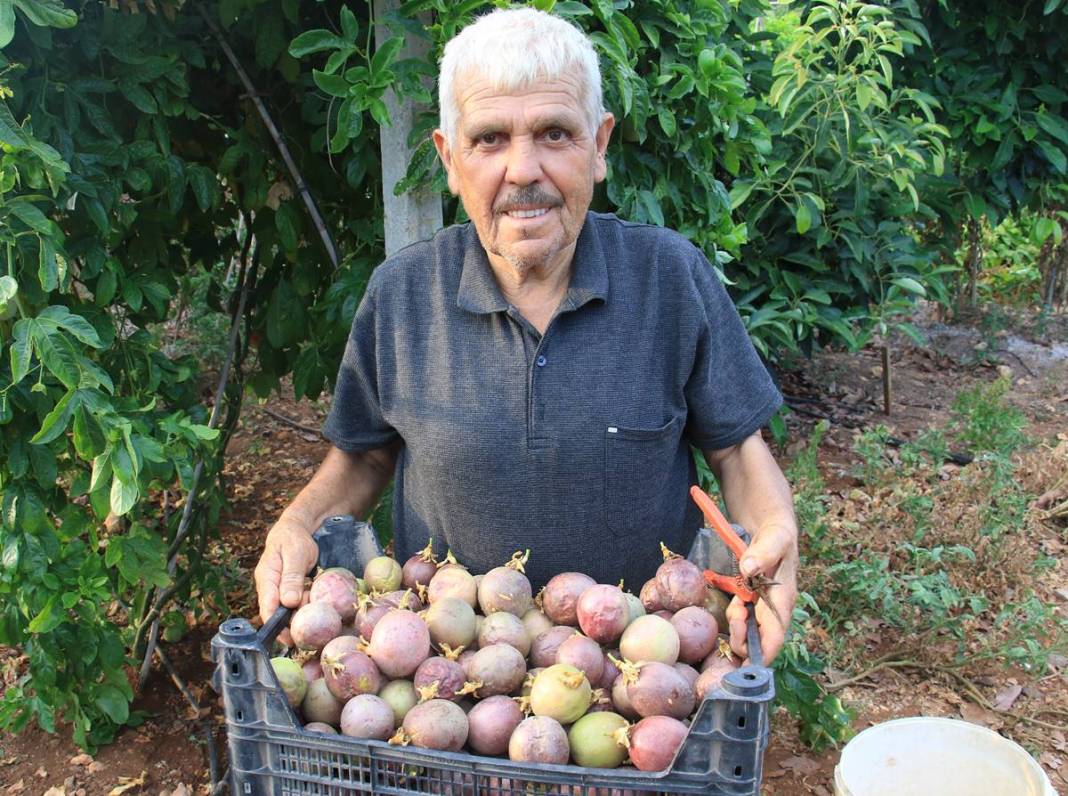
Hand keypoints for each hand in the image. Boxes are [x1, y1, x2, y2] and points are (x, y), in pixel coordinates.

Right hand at [254, 516, 318, 644]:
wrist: (296, 530)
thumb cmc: (294, 540)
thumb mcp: (295, 554)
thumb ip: (291, 577)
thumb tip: (288, 602)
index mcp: (266, 579)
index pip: (267, 608)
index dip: (276, 626)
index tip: (290, 637)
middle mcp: (269, 588)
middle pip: (276, 614)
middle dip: (291, 624)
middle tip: (308, 629)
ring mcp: (278, 591)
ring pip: (287, 611)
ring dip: (300, 615)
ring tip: (313, 614)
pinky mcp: (288, 592)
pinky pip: (295, 605)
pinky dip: (305, 608)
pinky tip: (315, 608)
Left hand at [725, 522, 797, 663]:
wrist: (773, 528)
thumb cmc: (778, 535)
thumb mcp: (774, 537)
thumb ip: (763, 552)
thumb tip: (748, 568)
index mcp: (784, 602)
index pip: (775, 639)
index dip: (760, 655)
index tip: (742, 659)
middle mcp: (776, 612)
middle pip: (759, 644)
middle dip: (741, 637)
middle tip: (736, 608)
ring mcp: (765, 610)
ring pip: (749, 635)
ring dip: (737, 626)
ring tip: (737, 601)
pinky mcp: (755, 605)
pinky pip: (743, 622)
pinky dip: (736, 617)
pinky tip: (736, 601)